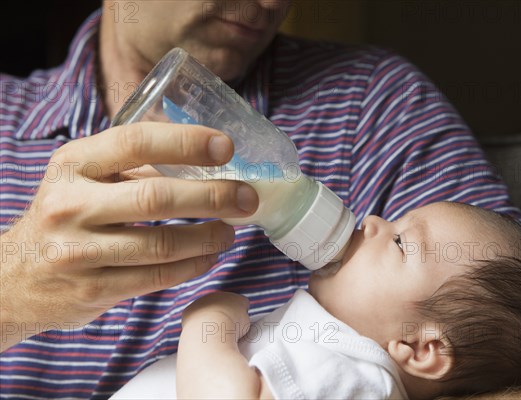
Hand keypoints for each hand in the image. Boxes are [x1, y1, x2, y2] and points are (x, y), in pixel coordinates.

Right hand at [0, 122, 257, 350]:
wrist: (13, 278)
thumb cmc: (63, 217)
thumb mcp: (82, 179)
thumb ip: (133, 166)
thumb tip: (204, 158)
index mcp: (73, 164)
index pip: (135, 143)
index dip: (186, 142)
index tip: (226, 147)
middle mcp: (71, 204)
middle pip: (157, 197)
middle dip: (213, 197)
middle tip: (247, 198)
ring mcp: (78, 251)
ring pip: (161, 243)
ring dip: (208, 236)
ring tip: (231, 230)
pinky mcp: (92, 289)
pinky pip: (155, 277)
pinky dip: (191, 266)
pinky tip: (209, 257)